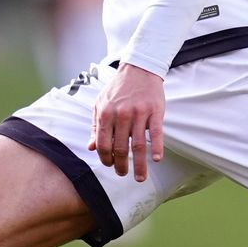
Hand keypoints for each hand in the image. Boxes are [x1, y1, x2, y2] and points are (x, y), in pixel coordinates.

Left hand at [89, 63, 165, 181]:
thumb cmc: (118, 88)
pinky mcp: (155, 111)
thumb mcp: (101, 104)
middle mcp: (121, 115)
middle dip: (120, 166)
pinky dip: (157, 147)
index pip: (103, 144)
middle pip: (120, 148)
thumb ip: (95, 126)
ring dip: (139, 165)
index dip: (105, 159)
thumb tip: (91, 147)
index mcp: (105, 114)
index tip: (110, 165)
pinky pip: (156, 133)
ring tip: (139, 177)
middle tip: (123, 174)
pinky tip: (157, 159)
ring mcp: (139, 114)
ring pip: (138, 146)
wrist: (139, 69)